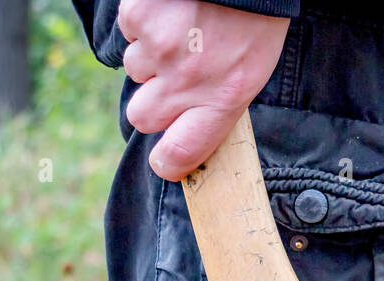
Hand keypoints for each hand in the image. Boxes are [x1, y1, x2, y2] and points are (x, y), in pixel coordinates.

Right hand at [117, 0, 289, 180]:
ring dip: (152, 57)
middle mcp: (187, 80)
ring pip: (135, 71)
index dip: (167, 163)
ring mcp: (159, 49)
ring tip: (182, 33)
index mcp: (223, 99)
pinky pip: (130, 33)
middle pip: (143, 117)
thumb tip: (188, 129)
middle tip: (177, 79)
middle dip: (154, 102)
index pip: (179, 154)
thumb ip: (219, 104)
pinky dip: (145, 24)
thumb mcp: (253, 72)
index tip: (165, 160)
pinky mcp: (138, 18)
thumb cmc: (254, 20)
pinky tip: (172, 11)